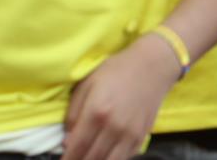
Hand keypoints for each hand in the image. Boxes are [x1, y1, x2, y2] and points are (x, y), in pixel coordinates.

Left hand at [62, 34, 184, 159]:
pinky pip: (124, 158)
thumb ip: (73, 113)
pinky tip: (105, 154)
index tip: (63, 159)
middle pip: (91, 158)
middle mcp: (114, 127)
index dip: (67, 157)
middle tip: (74, 158)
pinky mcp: (142, 137)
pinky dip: (112, 159)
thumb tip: (67, 140)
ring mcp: (130, 134)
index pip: (76, 147)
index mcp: (97, 112)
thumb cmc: (117, 70)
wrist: (154, 66)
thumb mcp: (87, 84)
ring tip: (88, 157)